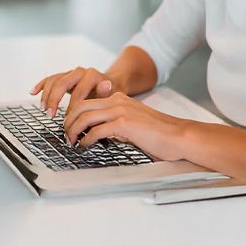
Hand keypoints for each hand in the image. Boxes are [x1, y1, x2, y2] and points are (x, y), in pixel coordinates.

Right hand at [31, 66, 114, 117]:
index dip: (71, 108)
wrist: (111, 83)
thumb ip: (106, 93)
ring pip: (54, 80)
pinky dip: (41, 85)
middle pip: (62, 83)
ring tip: (44, 109)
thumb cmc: (110, 93)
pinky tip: (32, 92)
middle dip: (54, 100)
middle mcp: (80, 71)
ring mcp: (71, 73)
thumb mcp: (112, 95)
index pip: (78, 92)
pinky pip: (50, 78)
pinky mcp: (64, 76)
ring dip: (47, 95)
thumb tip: (106, 85)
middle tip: (50, 114)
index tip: (68, 121)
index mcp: (92, 75)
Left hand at [63, 91, 190, 162]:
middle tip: (66, 136)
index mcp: (120, 99)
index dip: (74, 115)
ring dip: (73, 131)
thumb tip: (100, 135)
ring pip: (84, 116)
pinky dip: (85, 140)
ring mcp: (121, 111)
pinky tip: (84, 147)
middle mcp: (118, 101)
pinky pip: (96, 130)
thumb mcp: (134, 123)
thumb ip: (117, 124)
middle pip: (81, 106)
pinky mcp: (124, 124)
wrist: (179, 136)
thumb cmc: (160, 134)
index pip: (87, 102)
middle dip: (68, 121)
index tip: (70, 128)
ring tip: (71, 142)